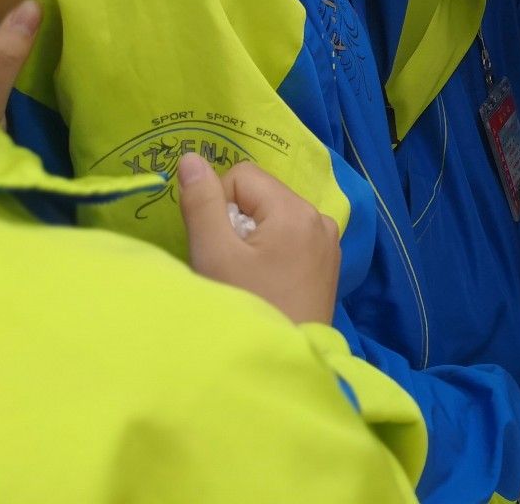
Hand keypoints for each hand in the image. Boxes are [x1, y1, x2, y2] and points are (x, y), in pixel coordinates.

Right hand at [178, 154, 340, 325]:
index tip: (219, 244)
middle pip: (261, 194)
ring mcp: (328, 240)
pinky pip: (291, 237)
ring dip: (254, 237)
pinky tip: (267, 282)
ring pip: (274, 216)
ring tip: (250, 276)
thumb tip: (190, 157)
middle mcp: (319, 217)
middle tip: (233, 264)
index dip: (218, 204)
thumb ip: (201, 202)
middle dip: (238, 220)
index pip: (242, 176)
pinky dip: (273, 251)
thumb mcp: (215, 254)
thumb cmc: (247, 306)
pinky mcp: (328, 262)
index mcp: (295, 209)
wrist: (285, 363)